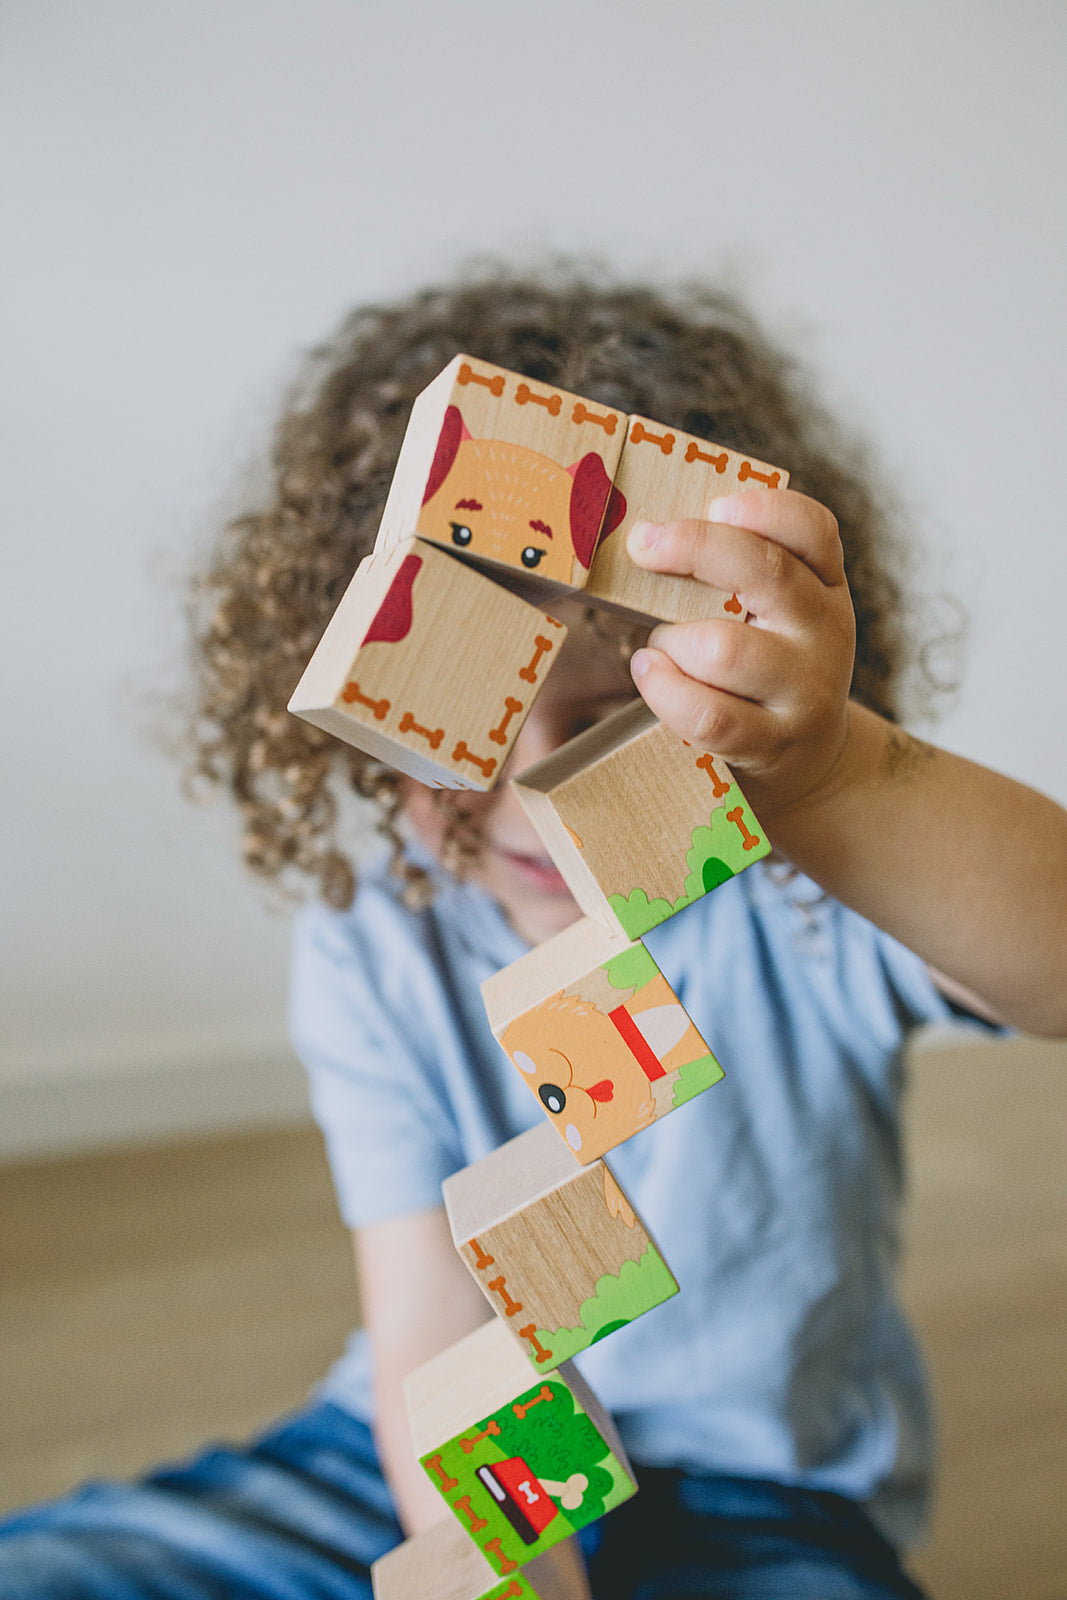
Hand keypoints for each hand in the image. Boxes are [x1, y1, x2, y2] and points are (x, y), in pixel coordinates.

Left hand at [627, 489, 855, 817]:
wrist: (810, 766)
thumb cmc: (768, 675)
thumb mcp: (777, 617)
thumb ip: (737, 575)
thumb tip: (651, 535)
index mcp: (825, 586)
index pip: (814, 531)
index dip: (765, 510)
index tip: (717, 504)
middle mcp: (825, 632)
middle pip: (767, 572)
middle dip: (693, 548)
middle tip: (643, 545)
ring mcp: (805, 692)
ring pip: (725, 648)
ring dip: (672, 640)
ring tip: (660, 648)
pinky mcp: (774, 744)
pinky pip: (709, 715)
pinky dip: (667, 691)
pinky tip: (651, 675)